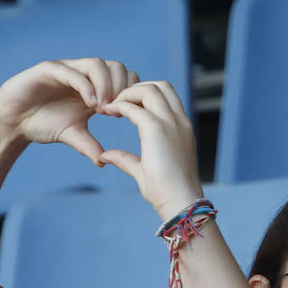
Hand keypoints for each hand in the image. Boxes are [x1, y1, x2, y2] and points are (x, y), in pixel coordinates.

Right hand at [0, 58, 139, 165]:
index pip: (125, 77)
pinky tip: (91, 105)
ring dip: (106, 86)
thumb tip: (104, 163)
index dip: (130, 93)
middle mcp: (83, 74)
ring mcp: (66, 69)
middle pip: (116, 66)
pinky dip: (85, 86)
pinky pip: (71, 71)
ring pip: (96, 64)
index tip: (125, 115)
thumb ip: (90, 145)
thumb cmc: (44, 124)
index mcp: (95, 86)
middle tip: (115, 113)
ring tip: (103, 110)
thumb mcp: (73, 135)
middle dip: (122, 88)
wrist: (13, 121)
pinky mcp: (47, 69)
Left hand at [100, 80, 202, 217]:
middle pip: (160, 86)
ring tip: (112, 107)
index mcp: (182, 129)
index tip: (126, 109)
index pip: (167, 97)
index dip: (144, 97)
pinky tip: (108, 113)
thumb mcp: (144, 170)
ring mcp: (171, 124)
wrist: (180, 202)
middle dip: (136, 89)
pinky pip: (134, 106)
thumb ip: (126, 159)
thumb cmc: (167, 192)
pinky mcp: (157, 129)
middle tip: (117, 104)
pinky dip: (119, 105)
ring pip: (150, 89)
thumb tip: (105, 156)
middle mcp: (179, 122)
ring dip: (127, 93)